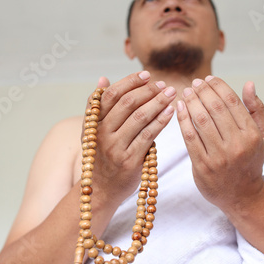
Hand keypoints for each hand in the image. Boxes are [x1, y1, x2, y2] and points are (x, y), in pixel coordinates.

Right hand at [84, 71, 175, 205]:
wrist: (102, 189)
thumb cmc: (103, 155)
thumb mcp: (94, 131)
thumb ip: (99, 106)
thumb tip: (103, 79)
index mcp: (93, 122)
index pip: (111, 94)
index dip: (130, 81)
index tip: (147, 75)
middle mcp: (101, 133)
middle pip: (127, 104)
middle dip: (148, 91)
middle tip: (163, 85)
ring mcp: (115, 148)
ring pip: (139, 117)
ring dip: (158, 103)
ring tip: (171, 94)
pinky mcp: (129, 160)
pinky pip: (148, 135)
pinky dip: (161, 121)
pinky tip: (171, 112)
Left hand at [176, 76, 263, 213]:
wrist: (242, 196)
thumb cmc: (251, 161)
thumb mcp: (262, 136)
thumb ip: (256, 109)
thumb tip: (249, 84)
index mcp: (252, 135)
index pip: (232, 102)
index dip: (218, 86)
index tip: (208, 79)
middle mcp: (237, 145)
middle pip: (215, 109)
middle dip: (203, 91)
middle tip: (194, 83)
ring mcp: (219, 157)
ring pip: (201, 121)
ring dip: (191, 102)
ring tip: (186, 92)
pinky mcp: (203, 166)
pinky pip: (189, 137)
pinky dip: (182, 119)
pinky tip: (179, 108)